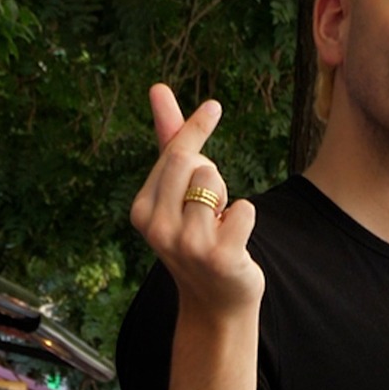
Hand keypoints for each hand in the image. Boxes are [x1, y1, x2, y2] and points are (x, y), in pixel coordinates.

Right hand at [130, 85, 263, 317]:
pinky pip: (245, 208)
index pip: (173, 153)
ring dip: (226, 199)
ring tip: (219, 226)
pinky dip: (246, 218)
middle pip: (193, 162)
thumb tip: (157, 88)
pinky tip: (233, 241)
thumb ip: (170, 141)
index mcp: (142, 210)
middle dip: (211, 175)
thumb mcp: (178, 192)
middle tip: (211, 208)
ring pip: (215, 181)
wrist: (217, 301)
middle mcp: (157, 228)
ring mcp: (187, 245)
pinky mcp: (220, 257)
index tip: (215, 106)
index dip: (197, 129)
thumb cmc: (198, 236)